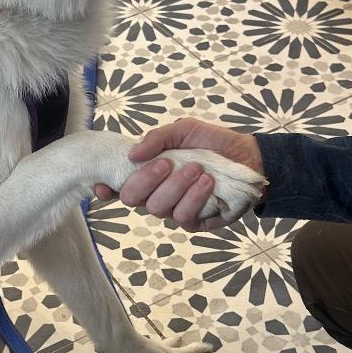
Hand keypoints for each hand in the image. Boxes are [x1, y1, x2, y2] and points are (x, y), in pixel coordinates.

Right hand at [94, 118, 265, 231]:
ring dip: (176, 186)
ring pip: (157, 208)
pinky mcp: (194, 222)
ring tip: (198, 168)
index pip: (118, 186)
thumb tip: (132, 154)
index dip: (106, 188)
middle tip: (167, 163)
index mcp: (148, 173)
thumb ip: (157, 138)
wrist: (248, 156)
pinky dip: (194, 198)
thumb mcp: (184, 130)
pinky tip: (208, 182)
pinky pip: (182, 217)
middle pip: (132, 198)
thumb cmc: (211, 143)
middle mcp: (155, 194)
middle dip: (146, 180)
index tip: (104, 184)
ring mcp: (173, 210)